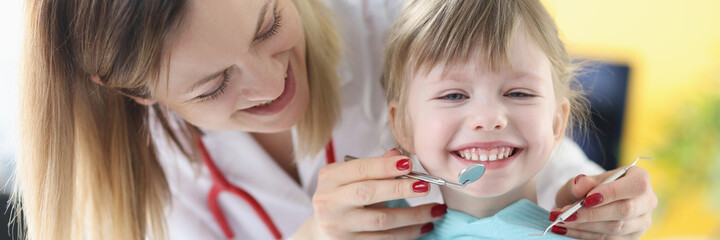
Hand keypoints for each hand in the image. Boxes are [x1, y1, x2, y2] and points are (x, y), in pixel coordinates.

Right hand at [294, 149, 445, 239]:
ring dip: (413, 216)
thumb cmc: (342, 195)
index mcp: (330, 178)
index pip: (360, 169)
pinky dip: (407, 233)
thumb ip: (374, 166)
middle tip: (426, 186)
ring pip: (381, 221)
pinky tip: (424, 227)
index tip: (409, 164)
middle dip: (400, 189)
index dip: (385, 166)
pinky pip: (384, 239)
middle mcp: (330, 202)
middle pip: (368, 194)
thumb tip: (398, 155)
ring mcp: (339, 226)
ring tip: (436, 211)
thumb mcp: (350, 176)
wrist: (323, 227)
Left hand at [551, 166, 656, 238]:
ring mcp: (642, 222)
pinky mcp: (631, 238)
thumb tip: (581, 183)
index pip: (636, 185)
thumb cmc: (586, 189)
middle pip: (625, 210)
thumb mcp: (580, 182)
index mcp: (640, 178)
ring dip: (585, 226)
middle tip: (565, 214)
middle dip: (592, 214)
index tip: (586, 199)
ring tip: (561, 221)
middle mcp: (647, 201)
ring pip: (616, 228)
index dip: (612, 193)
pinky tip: (565, 230)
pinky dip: (583, 235)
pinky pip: (608, 239)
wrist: (587, 204)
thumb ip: (580, 182)